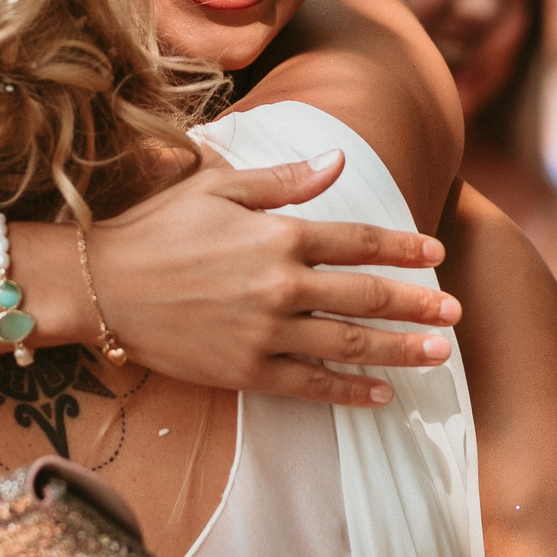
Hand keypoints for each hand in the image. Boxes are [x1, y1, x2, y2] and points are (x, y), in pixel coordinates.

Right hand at [75, 152, 458, 406]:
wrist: (100, 285)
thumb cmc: (156, 227)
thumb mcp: (218, 186)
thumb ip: (285, 180)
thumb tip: (340, 162)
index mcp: (278, 235)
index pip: (357, 241)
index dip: (402, 246)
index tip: (436, 253)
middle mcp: (280, 286)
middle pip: (365, 297)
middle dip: (416, 305)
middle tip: (455, 313)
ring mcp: (265, 334)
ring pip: (348, 344)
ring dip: (399, 351)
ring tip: (439, 355)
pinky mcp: (245, 371)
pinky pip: (310, 385)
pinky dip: (349, 390)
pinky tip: (380, 394)